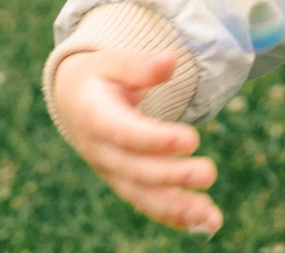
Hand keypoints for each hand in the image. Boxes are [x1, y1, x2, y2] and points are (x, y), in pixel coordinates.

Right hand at [51, 50, 222, 234]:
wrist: (73, 102)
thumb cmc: (99, 77)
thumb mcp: (111, 62)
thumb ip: (139, 66)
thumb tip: (169, 61)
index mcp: (95, 117)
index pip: (125, 133)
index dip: (156, 140)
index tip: (191, 140)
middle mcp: (102, 151)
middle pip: (136, 170)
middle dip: (173, 176)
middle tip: (209, 173)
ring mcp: (112, 172)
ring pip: (141, 196)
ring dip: (176, 208)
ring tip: (211, 216)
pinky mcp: (125, 183)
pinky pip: (147, 204)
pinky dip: (174, 216)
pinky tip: (205, 222)